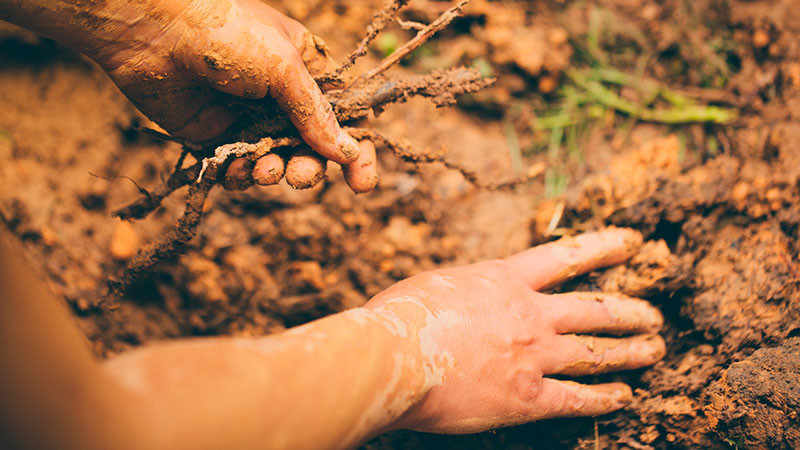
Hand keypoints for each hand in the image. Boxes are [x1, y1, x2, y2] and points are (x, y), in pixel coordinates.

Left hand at [92, 0, 377, 192]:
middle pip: (311, 149)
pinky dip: (242, 176)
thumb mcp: (283, 67)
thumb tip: (347, 153)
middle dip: (309, 168)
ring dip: (275, 173)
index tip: (363, 184)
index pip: (342, 119)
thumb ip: (315, 114)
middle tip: (299, 175)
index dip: (355, 152)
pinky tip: (237, 171)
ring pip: (276, 162)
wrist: (152, 29)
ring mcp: (247, 119)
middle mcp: (279, 98)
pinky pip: (239, 169)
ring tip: (264, 169)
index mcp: (305, 72)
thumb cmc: (226, 32)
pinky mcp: (215, 137)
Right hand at [365, 228, 664, 432]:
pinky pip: (577, 398)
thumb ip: (466, 289)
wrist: (394, 354)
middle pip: (595, 308)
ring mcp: (533, 355)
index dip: (603, 248)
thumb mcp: (437, 284)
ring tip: (655, 349)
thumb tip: (467, 296)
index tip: (631, 244)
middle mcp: (530, 314)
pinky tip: (624, 397)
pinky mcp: (526, 396)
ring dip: (631, 351)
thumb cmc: (401, 316)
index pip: (566, 257)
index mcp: (505, 279)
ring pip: (596, 351)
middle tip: (654, 314)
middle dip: (630, 311)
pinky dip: (605, 398)